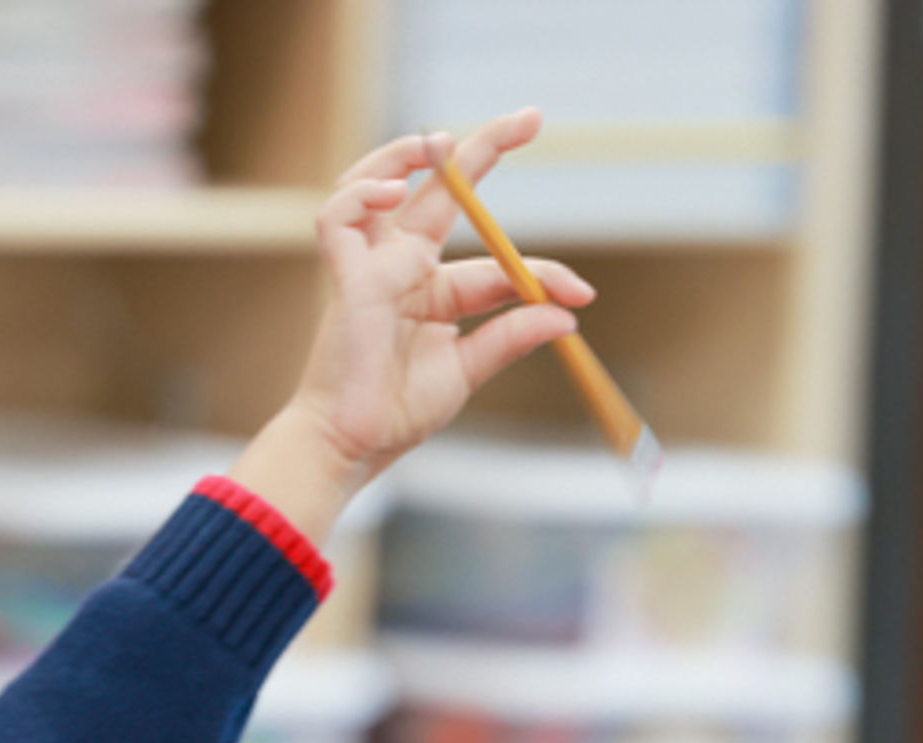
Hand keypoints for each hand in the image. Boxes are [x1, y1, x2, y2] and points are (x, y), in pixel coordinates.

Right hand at [230, 110, 594, 539]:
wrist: (354, 445)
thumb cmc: (398, 411)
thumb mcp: (468, 368)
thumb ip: (511, 335)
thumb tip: (567, 311)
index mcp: (433, 291)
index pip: (495, 260)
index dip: (541, 270)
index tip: (583, 291)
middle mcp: (403, 267)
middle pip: (441, 190)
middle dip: (484, 148)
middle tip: (530, 117)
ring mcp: (372, 267)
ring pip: (376, 182)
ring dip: (406, 153)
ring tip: (442, 141)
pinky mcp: (345, 276)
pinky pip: (339, 216)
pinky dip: (361, 193)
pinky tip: (391, 191)